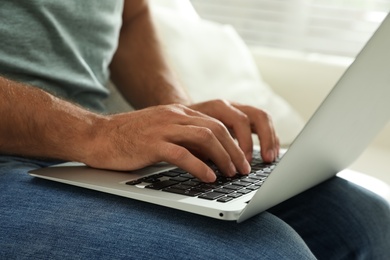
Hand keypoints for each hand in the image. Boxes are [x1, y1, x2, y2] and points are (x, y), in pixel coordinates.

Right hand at [85, 104, 250, 181]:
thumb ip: (181, 136)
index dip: (233, 142)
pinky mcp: (152, 144)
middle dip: (234, 151)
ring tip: (230, 174)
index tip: (241, 159)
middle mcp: (174, 117)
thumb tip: (206, 155)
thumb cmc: (128, 138)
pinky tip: (208, 177)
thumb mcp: (160, 130)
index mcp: (178, 113)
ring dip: (223, 158)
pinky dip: (200, 167)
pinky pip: (183, 154)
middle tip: (242, 169)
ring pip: (205, 138)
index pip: (215, 123)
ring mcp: (163, 128)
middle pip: (216, 129)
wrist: (97, 136)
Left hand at [189, 99, 279, 162]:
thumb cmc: (182, 131)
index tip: (243, 163)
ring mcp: (238, 110)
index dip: (244, 143)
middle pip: (256, 116)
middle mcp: (230, 106)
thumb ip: (199, 149)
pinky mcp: (243, 117)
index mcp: (216, 108)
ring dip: (270, 138)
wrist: (177, 118)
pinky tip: (269, 154)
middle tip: (264, 160)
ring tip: (270, 158)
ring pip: (262, 117)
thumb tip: (208, 169)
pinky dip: (269, 138)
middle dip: (263, 139)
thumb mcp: (187, 139)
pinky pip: (262, 123)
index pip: (239, 121)